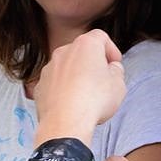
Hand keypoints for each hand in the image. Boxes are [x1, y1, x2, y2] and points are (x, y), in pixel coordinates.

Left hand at [34, 30, 125, 144]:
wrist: (66, 122)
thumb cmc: (93, 101)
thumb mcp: (119, 84)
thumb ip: (117, 71)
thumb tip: (112, 70)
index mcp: (86, 45)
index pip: (101, 37)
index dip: (111, 50)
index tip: (115, 64)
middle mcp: (64, 52)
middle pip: (82, 52)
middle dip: (93, 63)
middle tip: (104, 80)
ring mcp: (50, 68)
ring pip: (67, 67)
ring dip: (78, 76)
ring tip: (88, 95)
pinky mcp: (41, 86)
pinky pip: (56, 83)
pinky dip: (64, 89)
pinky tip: (73, 104)